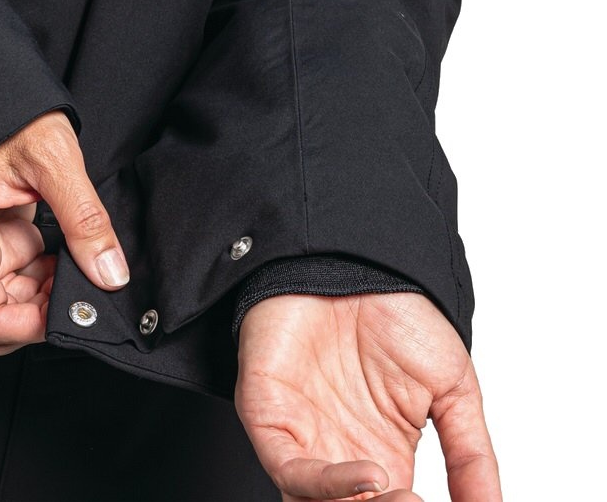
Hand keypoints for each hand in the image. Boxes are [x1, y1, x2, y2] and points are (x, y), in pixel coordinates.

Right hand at [0, 110, 129, 354]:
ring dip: (47, 293)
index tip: (71, 310)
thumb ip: (84, 218)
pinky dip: (44, 273)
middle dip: (42, 310)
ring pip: (8, 298)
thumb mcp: (54, 158)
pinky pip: (15, 274)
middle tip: (85, 283)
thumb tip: (110, 274)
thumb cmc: (5, 113)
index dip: (28, 326)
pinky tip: (69, 252)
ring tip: (81, 261)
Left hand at [235, 293, 499, 501]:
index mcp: (380, 455)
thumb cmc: (398, 315)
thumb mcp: (451, 388)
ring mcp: (302, 438)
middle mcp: (338, 454)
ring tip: (402, 500)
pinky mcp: (269, 416)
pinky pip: (289, 468)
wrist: (359, 262)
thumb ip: (471, 455)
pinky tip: (371, 478)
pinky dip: (326, 486)